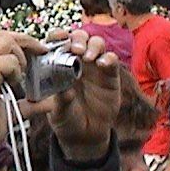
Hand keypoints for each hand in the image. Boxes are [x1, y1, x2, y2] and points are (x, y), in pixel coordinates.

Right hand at [0, 31, 39, 161]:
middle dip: (25, 41)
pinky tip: (14, 86)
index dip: (18, 42)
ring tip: (21, 78)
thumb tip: (48, 102)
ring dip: (20, 58)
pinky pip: (9, 61)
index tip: (35, 51)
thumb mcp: (8, 110)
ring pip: (6, 42)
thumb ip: (28, 104)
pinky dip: (17, 71)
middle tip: (40, 53)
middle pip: (2, 35)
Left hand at [31, 30, 119, 162]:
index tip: (59, 37)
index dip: (58, 35)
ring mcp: (94, 67)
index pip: (58, 41)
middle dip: (78, 38)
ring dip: (92, 45)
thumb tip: (63, 88)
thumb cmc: (66, 118)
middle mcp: (77, 61)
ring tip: (88, 58)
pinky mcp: (110, 75)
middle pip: (79, 37)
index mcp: (59, 63)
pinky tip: (102, 64)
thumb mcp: (57, 110)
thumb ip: (60, 98)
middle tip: (76, 49)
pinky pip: (111, 60)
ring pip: (96, 43)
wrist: (85, 135)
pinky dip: (108, 58)